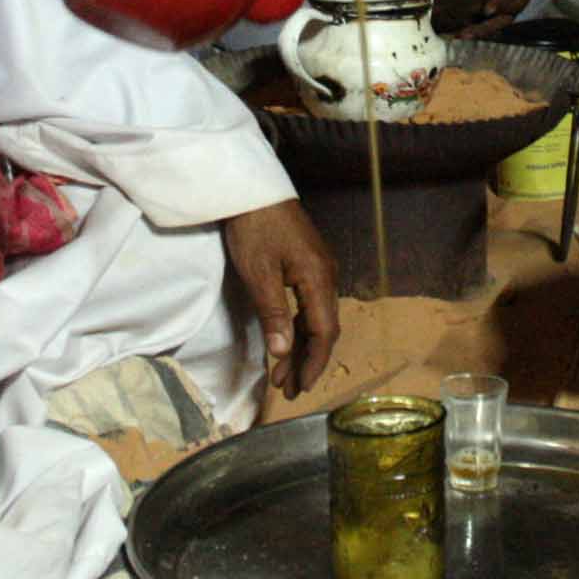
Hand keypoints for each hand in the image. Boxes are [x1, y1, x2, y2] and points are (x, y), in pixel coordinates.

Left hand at [220, 200, 339, 398]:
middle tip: (290, 389)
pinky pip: (310, 305)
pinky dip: (299, 328)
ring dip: (302, 347)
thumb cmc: (254, 228)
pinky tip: (287, 342)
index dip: (314, 363)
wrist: (251, 189)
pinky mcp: (309, 264)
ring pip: (317, 318)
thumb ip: (274, 314)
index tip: (301, 387)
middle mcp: (327, 275)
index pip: (324, 332)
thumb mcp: (259, 274)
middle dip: (308, 361)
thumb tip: (284, 353)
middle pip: (324, 329)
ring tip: (284, 375)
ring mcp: (320, 269)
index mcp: (319, 278)